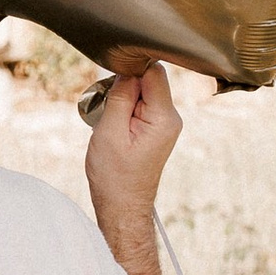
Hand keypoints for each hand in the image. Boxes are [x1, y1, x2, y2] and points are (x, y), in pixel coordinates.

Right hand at [84, 62, 182, 235]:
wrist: (122, 206)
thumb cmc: (114, 176)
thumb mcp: (109, 132)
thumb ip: (120, 97)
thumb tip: (127, 68)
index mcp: (164, 117)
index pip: (154, 72)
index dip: (130, 69)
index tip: (110, 81)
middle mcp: (170, 118)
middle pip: (149, 80)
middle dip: (123, 86)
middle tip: (105, 107)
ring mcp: (165, 124)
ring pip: (143, 92)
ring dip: (121, 99)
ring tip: (109, 122)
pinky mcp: (157, 129)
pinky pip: (141, 106)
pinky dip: (124, 110)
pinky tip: (114, 127)